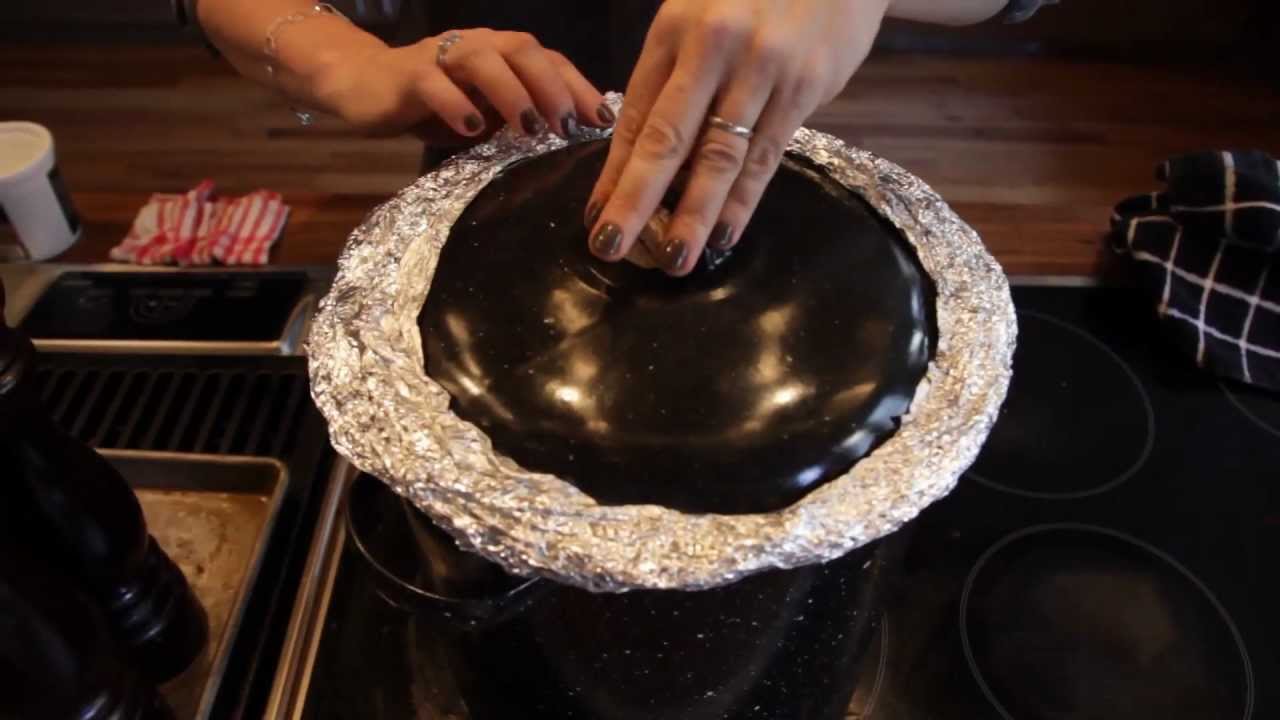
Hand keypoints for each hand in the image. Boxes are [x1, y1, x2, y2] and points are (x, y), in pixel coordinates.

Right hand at [322, 29, 612, 142]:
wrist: (365, 85)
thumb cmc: (434, 103)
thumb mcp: (485, 113)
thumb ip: (518, 119)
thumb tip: (568, 144)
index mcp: (501, 53)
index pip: (550, 60)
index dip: (579, 87)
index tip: (604, 122)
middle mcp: (477, 45)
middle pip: (522, 50)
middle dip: (551, 86)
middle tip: (568, 125)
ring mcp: (442, 57)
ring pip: (482, 59)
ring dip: (512, 92)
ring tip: (530, 128)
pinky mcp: (409, 75)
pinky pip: (435, 83)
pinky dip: (456, 103)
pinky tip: (472, 129)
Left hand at [585, 0, 891, 274]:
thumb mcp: (704, 16)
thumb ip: (680, 74)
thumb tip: (651, 150)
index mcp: (674, 30)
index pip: (636, 113)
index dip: (614, 171)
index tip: (596, 215)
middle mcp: (712, 46)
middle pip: (666, 138)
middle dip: (635, 200)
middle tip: (610, 246)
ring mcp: (760, 67)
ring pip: (718, 155)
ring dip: (693, 214)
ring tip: (675, 259)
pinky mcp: (803, 86)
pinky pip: (766, 155)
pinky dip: (743, 200)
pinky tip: (724, 234)